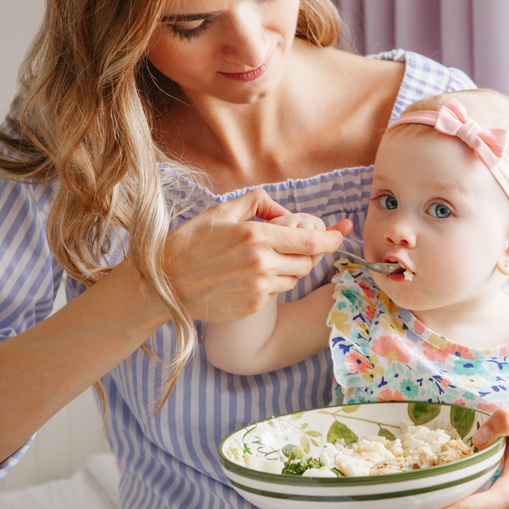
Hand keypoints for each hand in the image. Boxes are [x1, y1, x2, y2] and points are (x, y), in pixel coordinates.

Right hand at [162, 189, 350, 321]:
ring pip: (294, 278)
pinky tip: (246, 277)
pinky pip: (276, 292)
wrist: (165, 281)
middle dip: (306, 253)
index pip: (313, 241)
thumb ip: (259, 203)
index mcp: (257, 236)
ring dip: (287, 268)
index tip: (343, 232)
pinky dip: (270, 284)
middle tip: (288, 246)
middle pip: (308, 261)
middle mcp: (262, 263)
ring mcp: (258, 287)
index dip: (334, 237)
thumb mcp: (223, 211)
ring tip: (258, 262)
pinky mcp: (253, 305)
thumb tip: (287, 212)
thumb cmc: (192, 242)